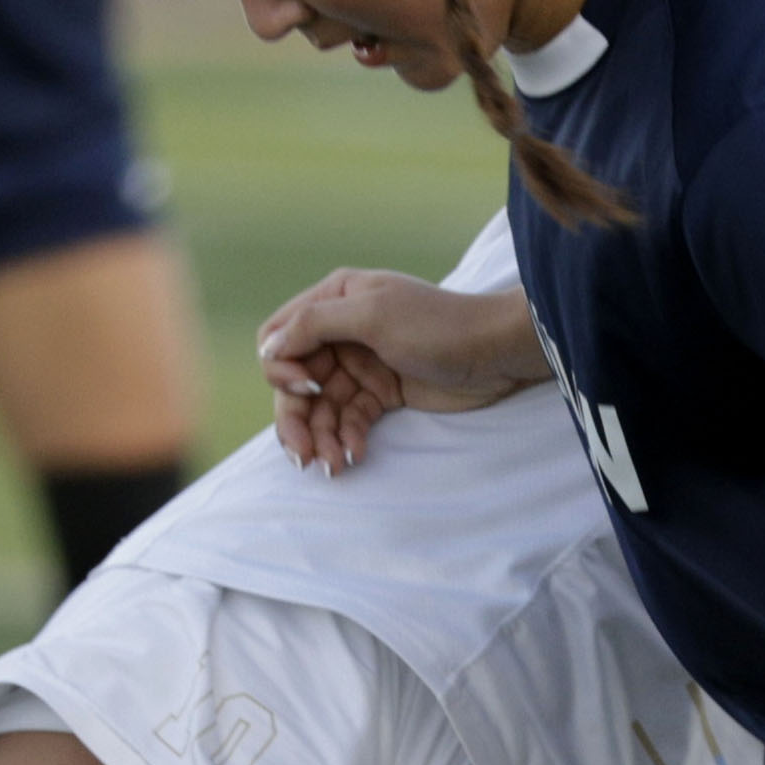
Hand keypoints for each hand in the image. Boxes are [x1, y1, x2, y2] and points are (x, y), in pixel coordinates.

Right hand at [255, 268, 547, 472]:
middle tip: (303, 454)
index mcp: (334, 300)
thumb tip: (267, 348)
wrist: (497, 353)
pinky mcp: (381, 395)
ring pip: (319, 408)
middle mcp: (341, 332)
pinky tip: (356, 454)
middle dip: (296, 418)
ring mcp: (361, 366)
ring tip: (335, 464)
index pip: (280, 336)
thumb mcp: (373, 315)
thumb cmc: (438, 325)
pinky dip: (347, 438)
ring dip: (321, 437)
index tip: (303, 389)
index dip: (280, 367)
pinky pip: (348, 420)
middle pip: (294, 381)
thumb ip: (315, 325)